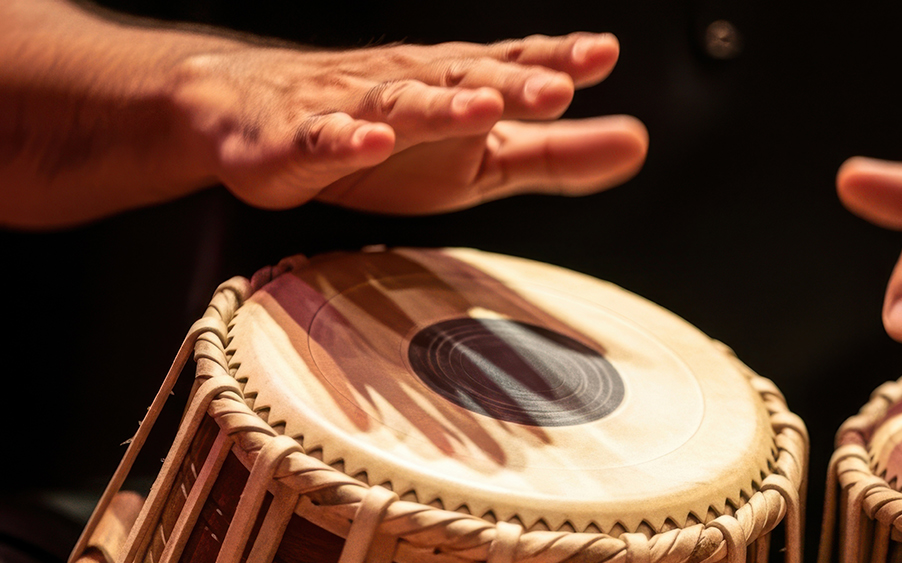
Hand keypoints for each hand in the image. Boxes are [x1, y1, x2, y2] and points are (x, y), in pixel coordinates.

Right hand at [173, 32, 646, 212]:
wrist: (255, 118)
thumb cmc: (387, 139)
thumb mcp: (485, 160)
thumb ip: (558, 155)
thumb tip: (638, 142)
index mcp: (459, 87)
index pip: (514, 66)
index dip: (558, 60)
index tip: (602, 55)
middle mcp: (412, 84)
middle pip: (467, 79)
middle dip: (513, 83)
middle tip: (560, 89)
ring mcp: (351, 108)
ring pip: (400, 103)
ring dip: (441, 108)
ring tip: (483, 110)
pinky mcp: (295, 143)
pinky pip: (320, 139)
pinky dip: (344, 139)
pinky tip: (369, 141)